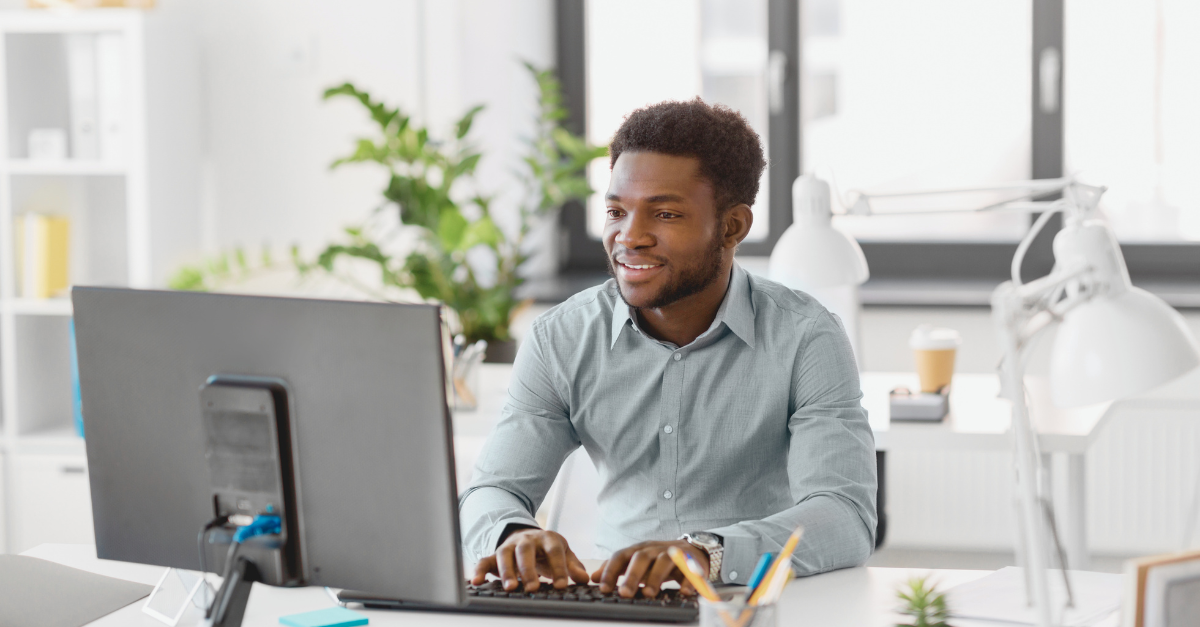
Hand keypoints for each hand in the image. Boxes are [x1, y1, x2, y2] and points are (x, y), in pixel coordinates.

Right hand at [471, 528, 589, 592]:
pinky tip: (476, 582)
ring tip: (510, 588)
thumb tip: (585, 579)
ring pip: (505, 555)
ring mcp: (509, 546)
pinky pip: (485, 561)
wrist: (529, 536)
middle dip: (529, 570)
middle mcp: (526, 540)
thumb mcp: (564, 554)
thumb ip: (573, 566)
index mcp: (547, 538)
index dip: (559, 567)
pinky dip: (479, 570)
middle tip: (533, 588)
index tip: (562, 585)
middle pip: (526, 551)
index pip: (554, 551)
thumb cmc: (548, 550)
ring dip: (507, 571)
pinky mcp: (495, 555)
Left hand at [591, 540, 707, 598]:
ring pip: (664, 561)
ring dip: (656, 578)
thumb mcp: (637, 560)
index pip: (621, 556)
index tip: (603, 588)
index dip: (611, 570)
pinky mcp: (692, 562)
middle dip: (632, 575)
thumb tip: (594, 577)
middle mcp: (655, 549)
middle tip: (625, 594)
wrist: (692, 550)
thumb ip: (617, 568)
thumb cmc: (659, 559)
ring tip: (649, 594)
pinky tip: (683, 592)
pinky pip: (690, 570)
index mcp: (639, 549)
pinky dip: (687, 580)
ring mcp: (674, 553)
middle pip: (642, 558)